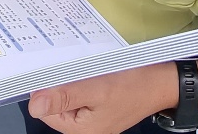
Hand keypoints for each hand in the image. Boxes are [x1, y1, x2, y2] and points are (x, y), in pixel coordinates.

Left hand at [29, 63, 184, 133]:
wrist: (163, 83)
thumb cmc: (135, 86)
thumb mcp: (96, 88)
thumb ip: (65, 97)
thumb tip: (35, 105)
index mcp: (81, 131)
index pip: (46, 111)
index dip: (49, 89)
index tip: (59, 71)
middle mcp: (85, 130)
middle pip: (57, 105)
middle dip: (62, 85)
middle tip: (78, 70)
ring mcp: (93, 121)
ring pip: (69, 99)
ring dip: (74, 82)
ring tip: (90, 73)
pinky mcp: (100, 111)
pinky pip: (82, 97)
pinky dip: (84, 84)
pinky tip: (96, 76)